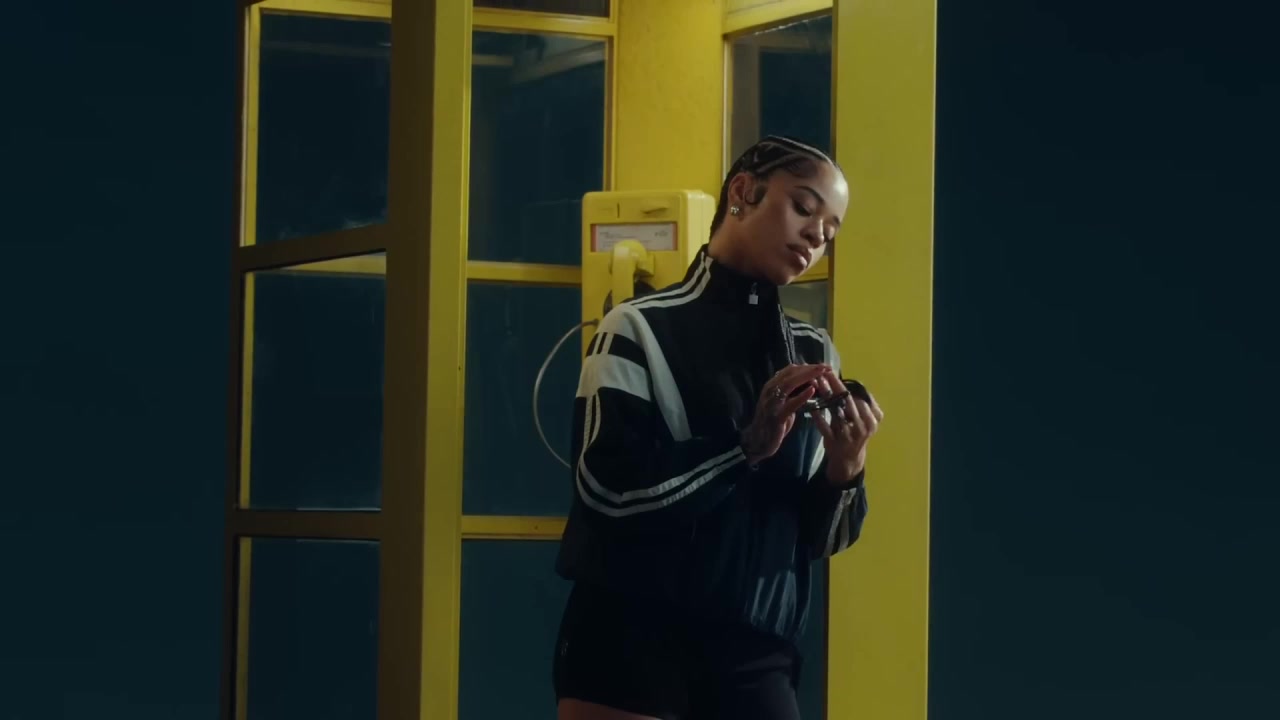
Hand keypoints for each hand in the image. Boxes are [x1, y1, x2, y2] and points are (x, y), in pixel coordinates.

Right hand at [741, 364, 827, 464]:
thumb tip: (809, 382)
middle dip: (810, 369)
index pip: (790, 370)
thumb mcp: (781, 403)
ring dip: (807, 377)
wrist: (758, 440)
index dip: (807, 366)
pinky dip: (801, 396)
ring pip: (790, 384)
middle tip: (826, 367)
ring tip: (822, 373)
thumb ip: (791, 392)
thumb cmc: (772, 422)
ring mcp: (772, 402)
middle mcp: (770, 390)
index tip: (822, 366)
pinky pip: (790, 403)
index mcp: (771, 386)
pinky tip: (812, 391)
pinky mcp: (776, 415)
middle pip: (791, 373)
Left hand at [811, 367, 883, 485]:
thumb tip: (850, 381)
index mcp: (873, 419)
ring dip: (824, 395)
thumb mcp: (865, 419)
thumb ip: (862, 403)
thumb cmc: (856, 433)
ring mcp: (848, 435)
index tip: (834, 372)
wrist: (849, 460)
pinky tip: (810, 405)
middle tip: (823, 372)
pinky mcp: (834, 442)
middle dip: (835, 385)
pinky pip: (824, 426)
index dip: (846, 384)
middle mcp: (863, 427)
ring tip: (815, 382)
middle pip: (848, 401)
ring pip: (836, 411)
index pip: (860, 397)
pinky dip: (816, 415)